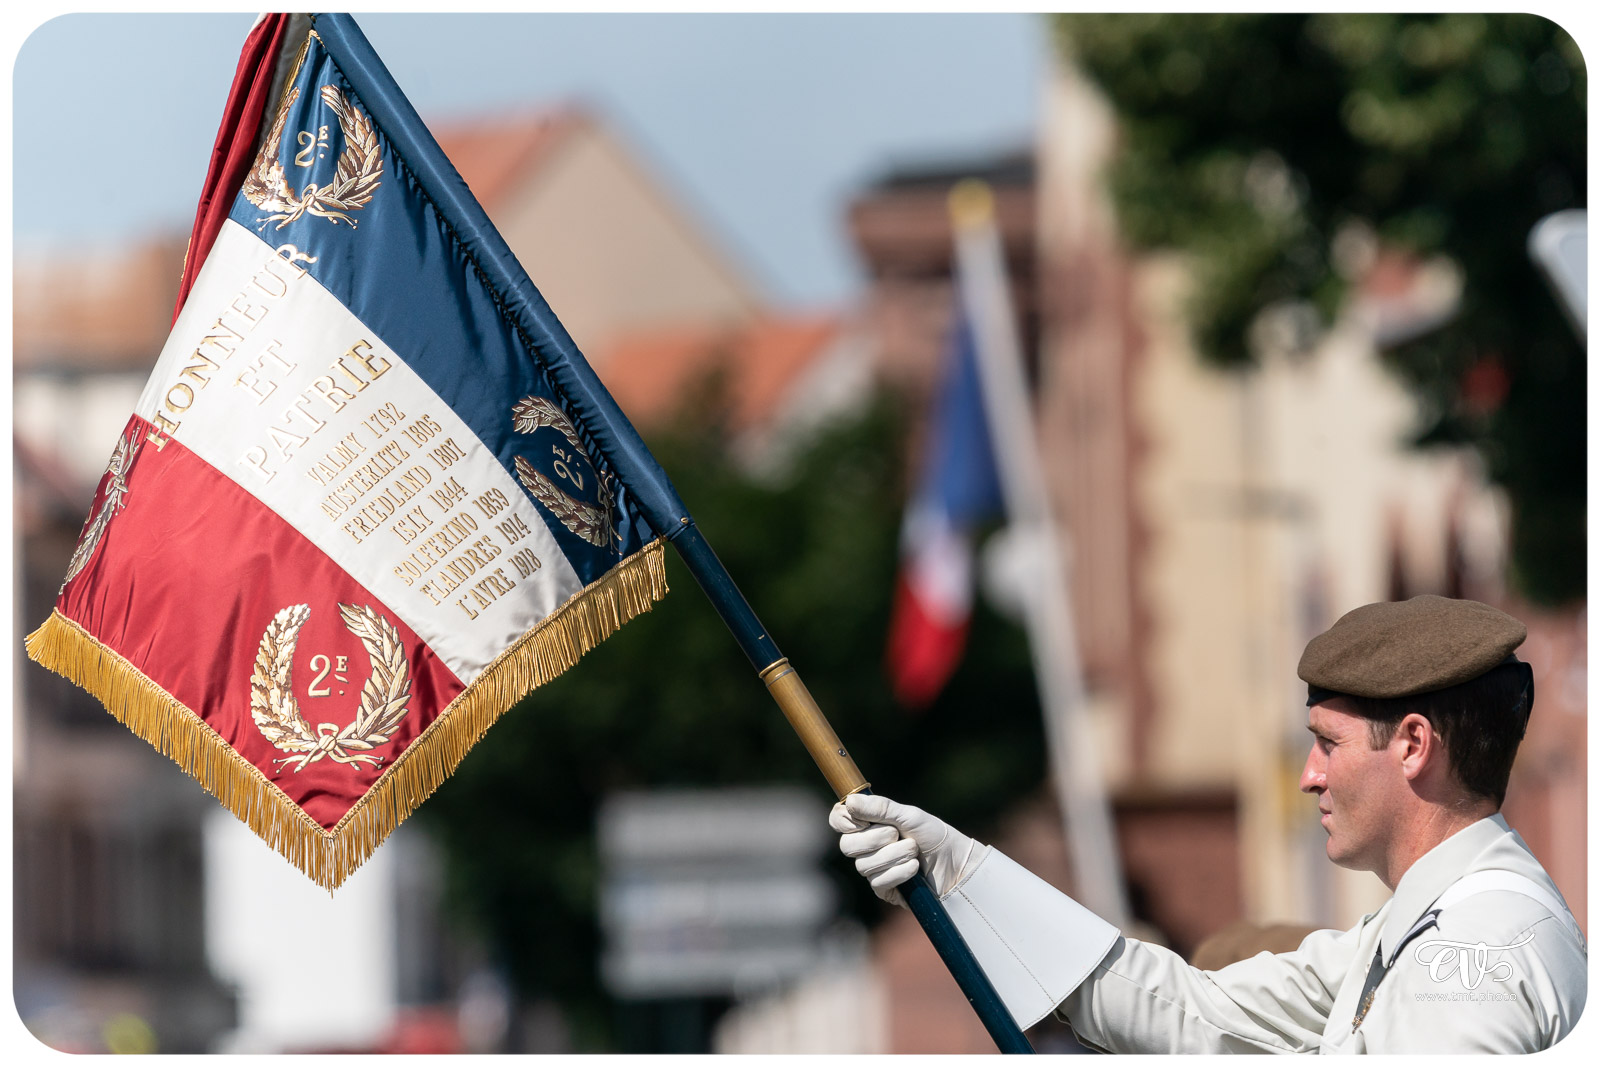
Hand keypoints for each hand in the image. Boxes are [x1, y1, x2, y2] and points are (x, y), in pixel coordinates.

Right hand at [829, 792, 988, 906]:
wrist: (956, 864)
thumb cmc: (934, 835)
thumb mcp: (909, 816)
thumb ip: (880, 809)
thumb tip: (850, 801)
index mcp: (869, 823)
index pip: (839, 819)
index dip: (843, 820)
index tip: (861, 821)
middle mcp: (867, 846)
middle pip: (847, 846)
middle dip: (874, 839)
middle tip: (897, 834)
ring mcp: (874, 868)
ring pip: (863, 865)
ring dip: (893, 855)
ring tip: (914, 851)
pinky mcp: (884, 888)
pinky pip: (878, 882)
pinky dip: (898, 873)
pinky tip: (914, 869)